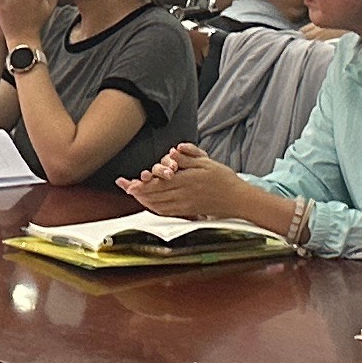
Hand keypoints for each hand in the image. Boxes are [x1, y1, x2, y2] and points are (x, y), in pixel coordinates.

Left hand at [120, 145, 243, 220]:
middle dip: (138, 192)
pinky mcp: (187, 212)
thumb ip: (188, 156)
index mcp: (186, 181)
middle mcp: (183, 195)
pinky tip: (149, 204)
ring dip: (144, 200)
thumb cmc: (223, 179)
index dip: (142, 184)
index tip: (128, 183)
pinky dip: (155, 208)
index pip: (158, 184)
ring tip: (134, 194)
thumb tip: (173, 151)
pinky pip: (166, 212)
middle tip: (124, 187)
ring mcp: (184, 205)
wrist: (237, 199)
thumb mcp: (207, 162)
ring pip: (158, 204)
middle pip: (154, 195)